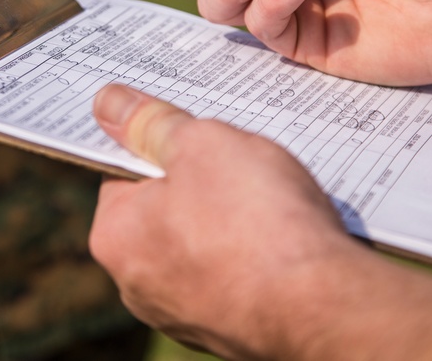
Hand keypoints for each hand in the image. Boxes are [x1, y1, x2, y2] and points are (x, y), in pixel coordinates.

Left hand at [88, 84, 354, 359]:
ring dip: (233, 219)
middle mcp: (138, 285)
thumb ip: (151, 123)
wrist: (324, 308)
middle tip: (239, 164)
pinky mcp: (230, 329)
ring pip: (205, 242)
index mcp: (115, 237)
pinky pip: (238, 274)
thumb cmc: (256, 221)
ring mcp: (185, 314)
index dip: (162, 143)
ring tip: (270, 202)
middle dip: (201, 182)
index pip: (125, 171)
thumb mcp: (200, 145)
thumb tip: (106, 102)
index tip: (193, 132)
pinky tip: (285, 240)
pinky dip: (257, 255)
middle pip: (165, 208)